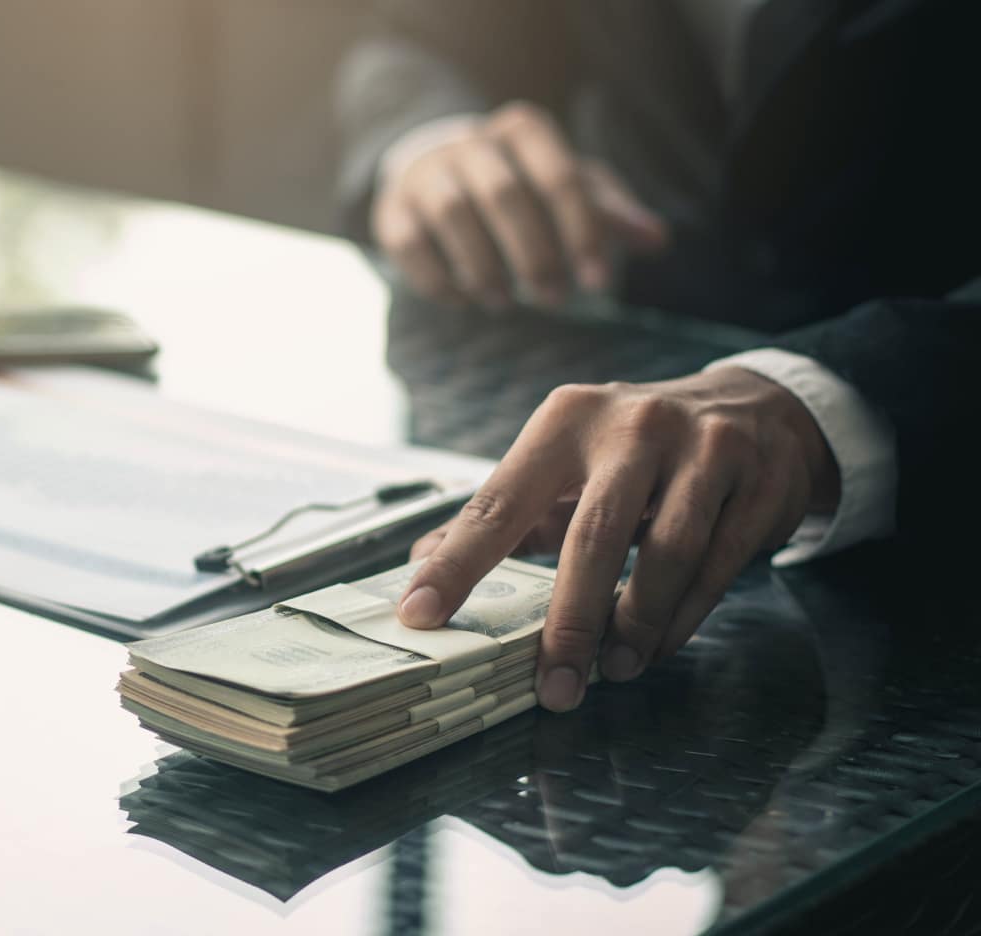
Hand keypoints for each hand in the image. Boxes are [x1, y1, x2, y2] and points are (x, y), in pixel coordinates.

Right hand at [372, 101, 668, 308]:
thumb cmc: (518, 180)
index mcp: (521, 131)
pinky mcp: (391, 209)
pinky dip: (438, 278)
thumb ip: (609, 211)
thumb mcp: (567, 186)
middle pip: (504, 193)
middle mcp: (469, 143)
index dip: (582, 231)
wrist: (433, 165)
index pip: (558, 175)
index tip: (599, 282)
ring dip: (484, 265)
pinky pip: (409, 242)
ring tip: (505, 303)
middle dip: (533, 253)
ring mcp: (425, 173)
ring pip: (453, 213)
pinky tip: (464, 301)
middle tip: (554, 299)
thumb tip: (658, 240)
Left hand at [397, 367, 840, 710]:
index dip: (458, 562)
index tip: (421, 613)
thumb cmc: (637, 448)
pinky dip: (684, 616)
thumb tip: (421, 562)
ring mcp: (704, 449)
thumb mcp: (566, 460)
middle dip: (569, 621)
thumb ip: (502, 512)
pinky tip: (659, 646)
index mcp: (566, 421)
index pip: (499, 501)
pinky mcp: (759, 481)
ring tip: (614, 670)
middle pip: (591, 537)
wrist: (758, 408)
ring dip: (636, 624)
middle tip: (553, 685)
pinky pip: (718, 564)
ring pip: (667, 554)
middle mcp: (633, 427)